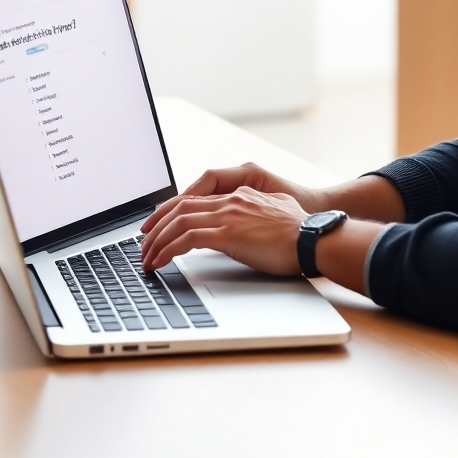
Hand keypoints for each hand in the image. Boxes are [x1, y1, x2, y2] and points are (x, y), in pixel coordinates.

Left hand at [139, 186, 307, 275]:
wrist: (314, 238)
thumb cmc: (302, 232)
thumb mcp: (277, 212)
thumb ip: (259, 211)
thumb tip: (252, 222)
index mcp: (240, 195)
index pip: (194, 198)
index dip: (170, 211)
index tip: (156, 226)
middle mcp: (231, 201)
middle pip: (180, 207)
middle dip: (156, 227)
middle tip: (143, 245)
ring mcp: (229, 215)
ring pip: (179, 222)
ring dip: (157, 241)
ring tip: (147, 259)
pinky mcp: (229, 234)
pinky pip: (187, 239)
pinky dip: (168, 250)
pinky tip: (160, 262)